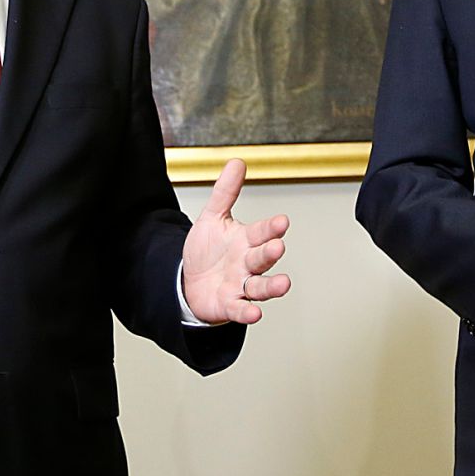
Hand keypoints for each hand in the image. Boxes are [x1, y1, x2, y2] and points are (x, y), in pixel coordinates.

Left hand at [180, 159, 290, 324]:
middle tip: (278, 245)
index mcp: (246, 240)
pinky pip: (241, 309)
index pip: (262, 232)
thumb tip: (237, 162)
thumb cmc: (207, 251)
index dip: (271, 228)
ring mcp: (241, 285)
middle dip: (271, 252)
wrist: (190, 282)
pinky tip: (255, 313)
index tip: (282, 221)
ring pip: (260, 286)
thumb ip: (225, 192)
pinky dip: (247, 312)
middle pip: (263, 257)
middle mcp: (248, 263)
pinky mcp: (230, 305)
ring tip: (284, 284)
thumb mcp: (212, 218)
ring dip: (272, 286)